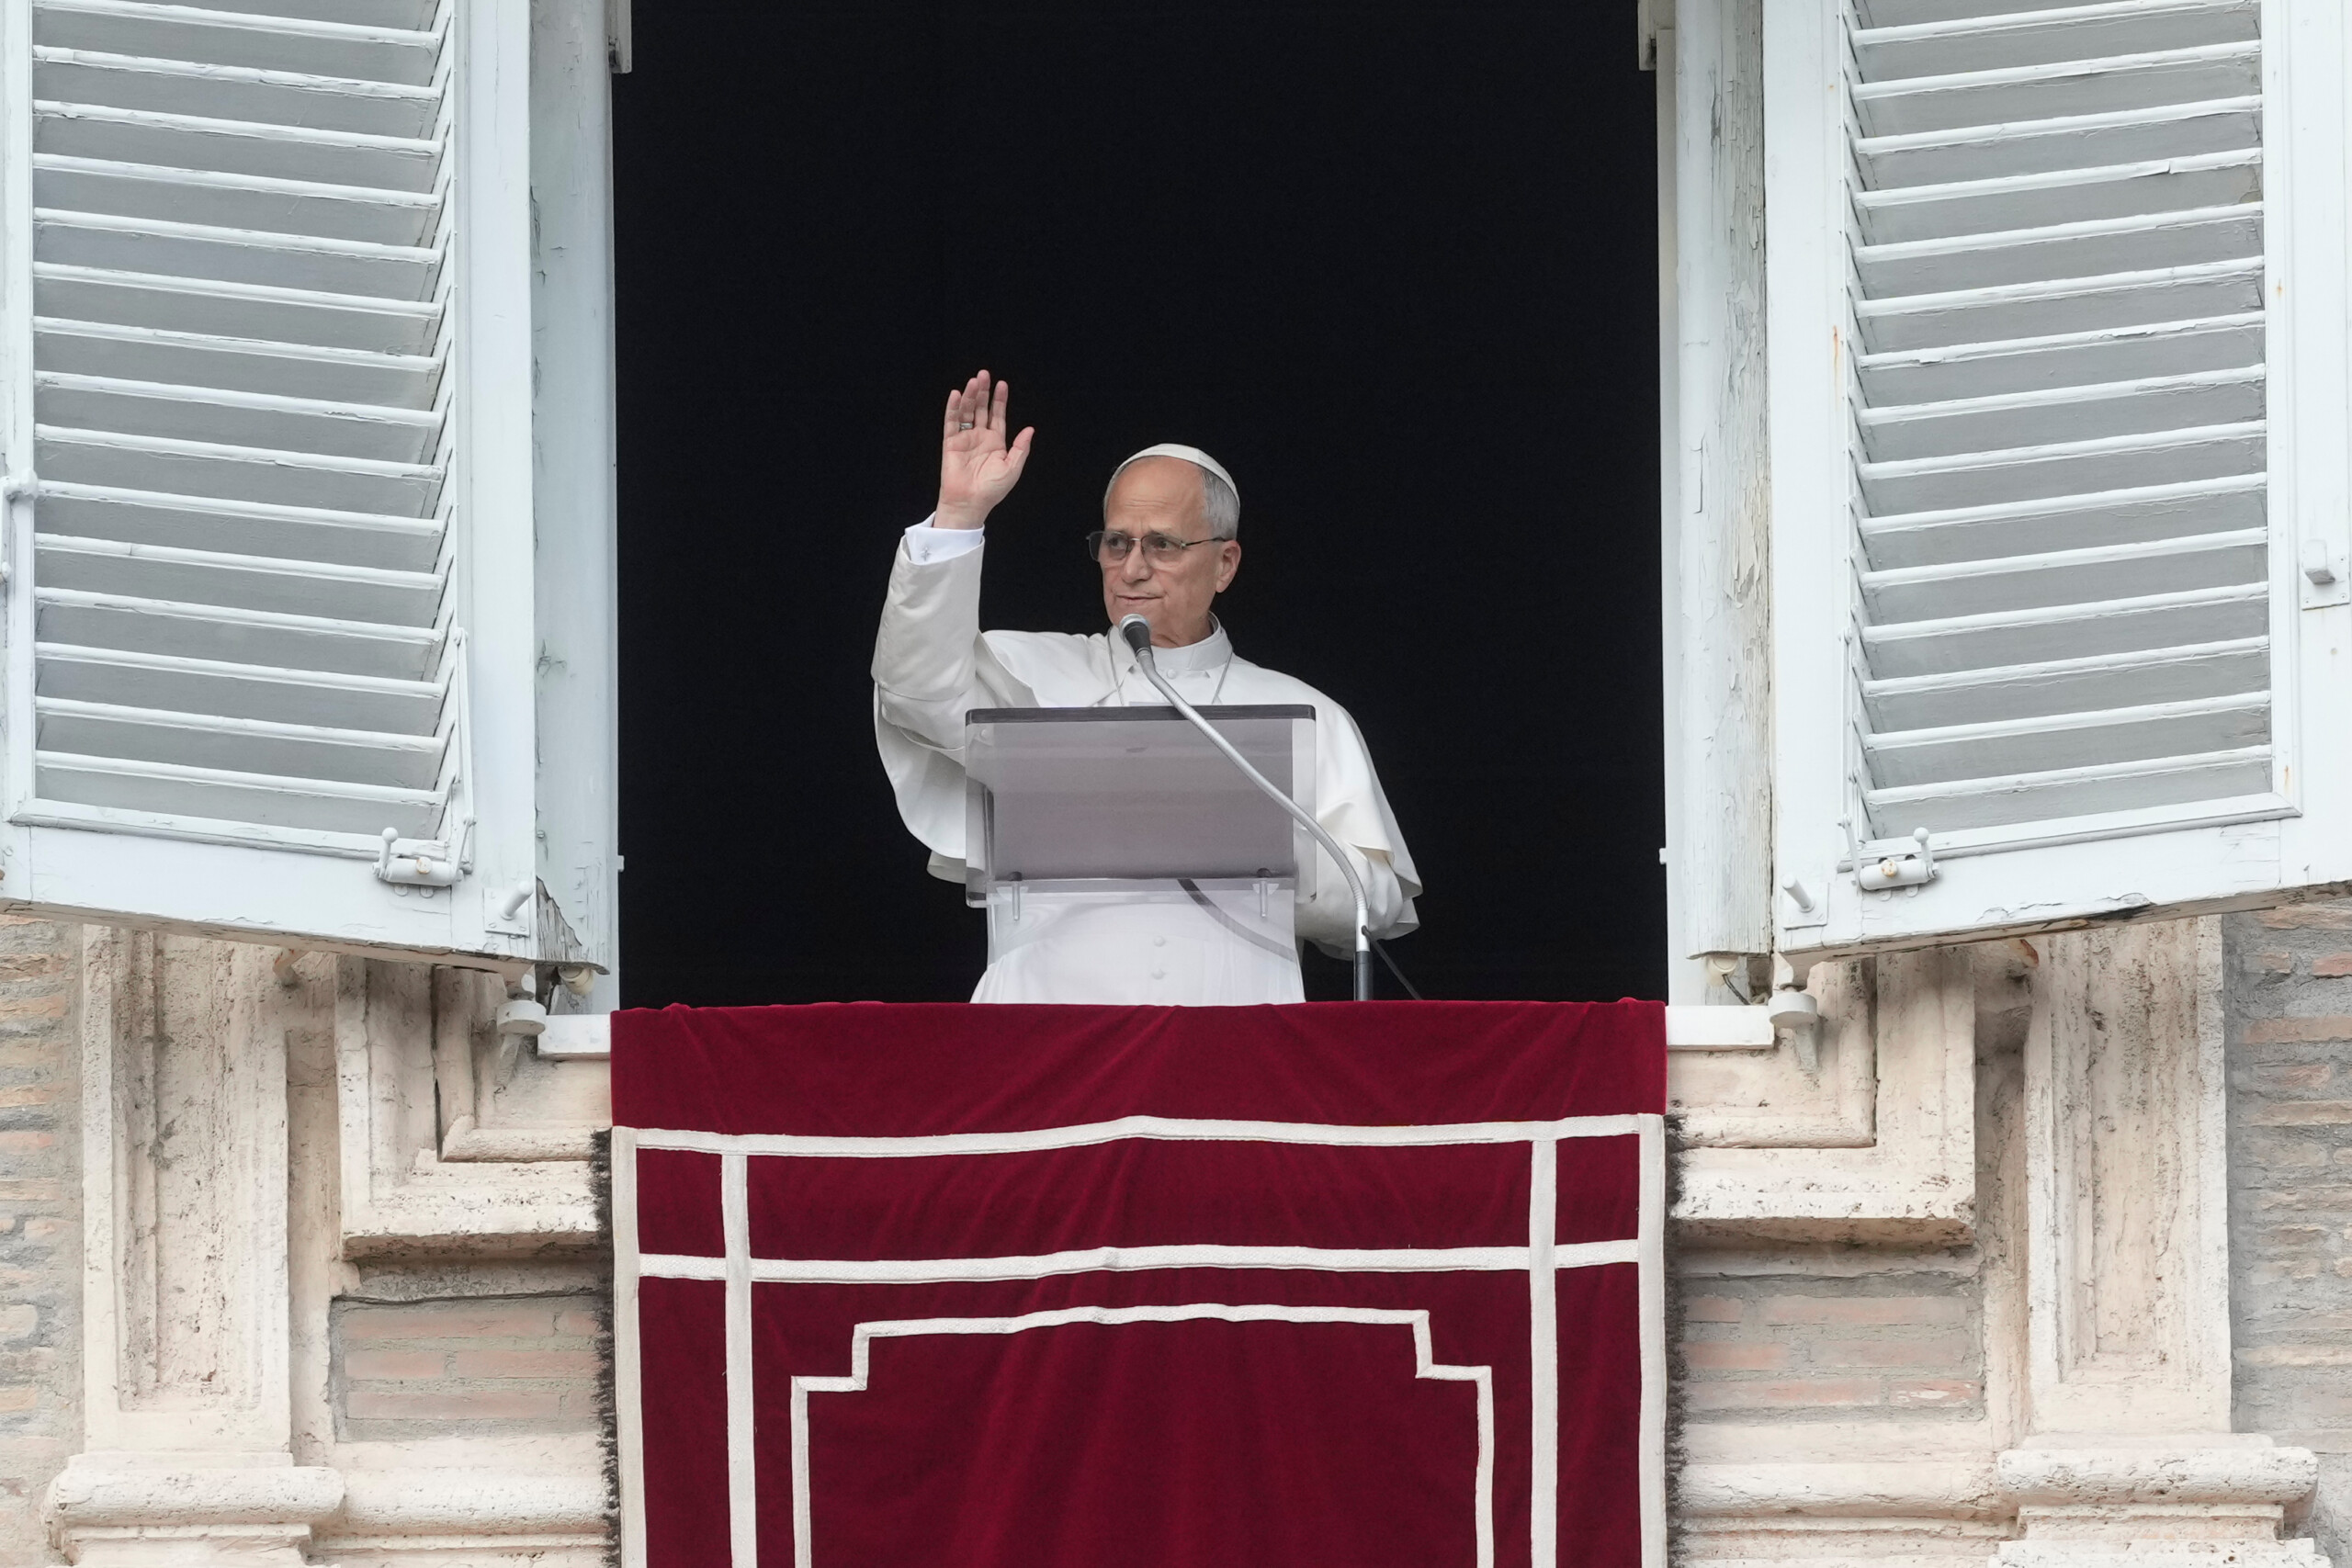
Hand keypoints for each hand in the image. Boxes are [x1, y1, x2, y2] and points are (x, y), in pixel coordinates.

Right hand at [935, 370, 1033, 528]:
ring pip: (967, 412)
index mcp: (995, 442)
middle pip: (982, 409)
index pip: (997, 416)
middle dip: (984, 392)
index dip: (999, 400)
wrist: (971, 503)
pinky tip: (957, 395)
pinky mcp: (950, 442)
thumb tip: (1030, 429)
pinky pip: (951, 422)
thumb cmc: (992, 490)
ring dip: (970, 396)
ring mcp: (964, 438)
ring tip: (974, 381)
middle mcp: (980, 437)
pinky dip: (954, 408)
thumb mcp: (1012, 468)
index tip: (1002, 384)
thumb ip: (1021, 448)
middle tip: (985, 375)